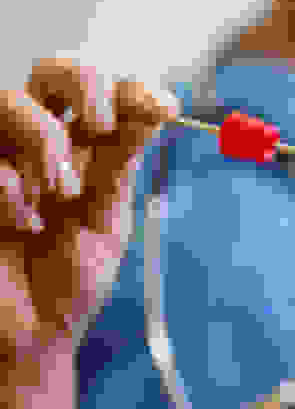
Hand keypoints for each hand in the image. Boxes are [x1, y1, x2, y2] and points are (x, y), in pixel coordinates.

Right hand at [0, 58, 178, 369]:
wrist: (32, 336)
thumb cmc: (69, 279)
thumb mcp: (106, 219)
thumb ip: (121, 163)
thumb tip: (158, 107)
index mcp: (83, 150)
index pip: (106, 94)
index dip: (132, 89)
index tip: (164, 107)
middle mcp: (39, 143)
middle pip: (51, 72)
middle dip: (83, 84)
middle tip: (101, 125)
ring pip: (8, 101)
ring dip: (43, 139)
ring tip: (59, 191)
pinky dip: (9, 190)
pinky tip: (23, 225)